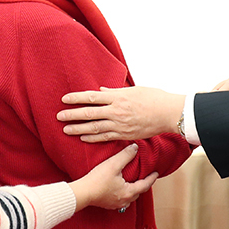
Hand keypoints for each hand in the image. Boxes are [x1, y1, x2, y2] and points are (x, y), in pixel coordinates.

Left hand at [57, 86, 184, 142]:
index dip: (77, 98)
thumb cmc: (154, 98)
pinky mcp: (125, 134)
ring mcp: (120, 124)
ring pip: (94, 127)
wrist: (169, 113)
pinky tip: (83, 138)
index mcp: (118, 97)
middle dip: (72, 115)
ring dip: (78, 129)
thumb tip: (101, 91)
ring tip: (66, 130)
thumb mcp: (134, 90)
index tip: (65, 99)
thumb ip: (115, 92)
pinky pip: (105, 138)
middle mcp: (116, 111)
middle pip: (89, 113)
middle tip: (59, 116)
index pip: (92, 97)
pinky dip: (93, 138)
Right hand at [68, 144, 157, 210]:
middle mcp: (124, 200)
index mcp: (129, 192)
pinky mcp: (107, 204)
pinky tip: (120, 189)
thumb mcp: (113, 164)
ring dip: (133, 190)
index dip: (151, 178)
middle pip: (138, 193)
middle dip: (143, 185)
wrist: (82, 192)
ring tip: (133, 183)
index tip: (156, 173)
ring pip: (130, 198)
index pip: (145, 185)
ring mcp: (115, 204)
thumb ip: (126, 155)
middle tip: (146, 177)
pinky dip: (124, 194)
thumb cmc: (98, 180)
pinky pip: (121, 200)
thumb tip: (135, 148)